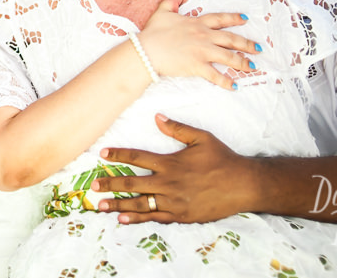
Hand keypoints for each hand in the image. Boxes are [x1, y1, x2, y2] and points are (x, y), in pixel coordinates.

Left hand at [92, 114, 257, 222]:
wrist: (243, 185)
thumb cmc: (223, 159)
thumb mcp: (201, 138)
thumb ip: (177, 128)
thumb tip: (157, 117)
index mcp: (171, 163)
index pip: (138, 157)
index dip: (118, 155)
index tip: (102, 154)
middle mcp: (169, 183)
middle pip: (133, 183)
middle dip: (111, 184)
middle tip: (93, 186)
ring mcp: (174, 201)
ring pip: (140, 204)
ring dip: (118, 204)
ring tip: (100, 206)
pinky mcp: (181, 215)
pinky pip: (155, 218)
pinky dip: (138, 219)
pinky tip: (123, 219)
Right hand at [138, 0, 258, 89]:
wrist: (146, 51)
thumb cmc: (153, 32)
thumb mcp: (162, 12)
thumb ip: (172, 1)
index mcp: (197, 23)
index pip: (220, 19)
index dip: (234, 18)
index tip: (245, 18)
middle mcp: (204, 36)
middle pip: (231, 39)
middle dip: (247, 44)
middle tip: (259, 48)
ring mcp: (202, 52)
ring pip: (228, 57)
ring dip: (242, 62)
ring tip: (252, 67)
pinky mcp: (197, 66)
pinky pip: (215, 75)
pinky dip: (226, 81)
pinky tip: (235, 86)